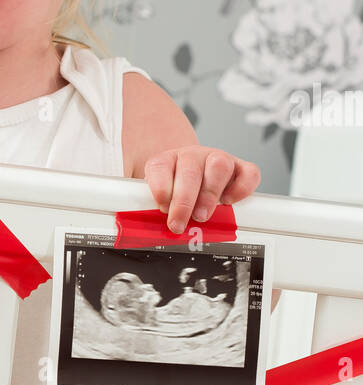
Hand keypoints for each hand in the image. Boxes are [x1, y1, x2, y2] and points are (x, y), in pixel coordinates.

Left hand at [143, 146, 260, 234]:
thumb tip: (135, 227)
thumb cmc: (172, 192)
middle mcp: (191, 156)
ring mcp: (216, 160)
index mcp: (165, 161)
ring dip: (210, 194)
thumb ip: (145, 208)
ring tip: (202, 215)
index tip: (161, 208)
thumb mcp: (151, 198)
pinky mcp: (240, 168)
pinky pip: (249, 173)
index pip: (160, 167)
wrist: (189, 176)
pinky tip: (229, 202)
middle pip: (189, 170)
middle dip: (183, 201)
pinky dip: (242, 188)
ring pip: (219, 166)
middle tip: (179, 223)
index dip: (160, 188)